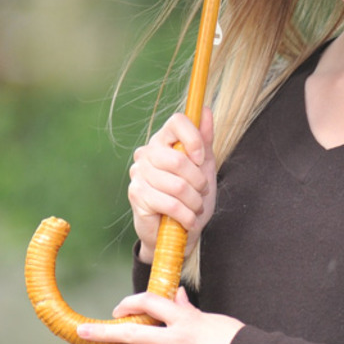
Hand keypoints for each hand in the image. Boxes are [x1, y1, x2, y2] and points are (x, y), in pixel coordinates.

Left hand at [78, 288, 242, 343]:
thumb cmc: (235, 339)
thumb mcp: (211, 318)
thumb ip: (188, 309)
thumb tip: (175, 295)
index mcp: (185, 318)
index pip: (149, 302)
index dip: (129, 304)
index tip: (118, 309)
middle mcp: (176, 339)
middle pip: (132, 332)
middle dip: (105, 332)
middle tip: (84, 332)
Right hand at [129, 110, 216, 261]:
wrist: (178, 232)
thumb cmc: (191, 198)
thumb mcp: (205, 167)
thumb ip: (205, 140)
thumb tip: (207, 110)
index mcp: (163, 140)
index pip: (177, 121)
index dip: (194, 139)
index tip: (202, 159)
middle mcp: (147, 152)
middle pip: (178, 158)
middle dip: (198, 181)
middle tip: (201, 191)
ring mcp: (139, 173)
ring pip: (177, 185)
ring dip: (194, 202)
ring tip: (195, 208)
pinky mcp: (136, 195)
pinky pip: (169, 203)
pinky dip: (186, 215)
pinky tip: (188, 220)